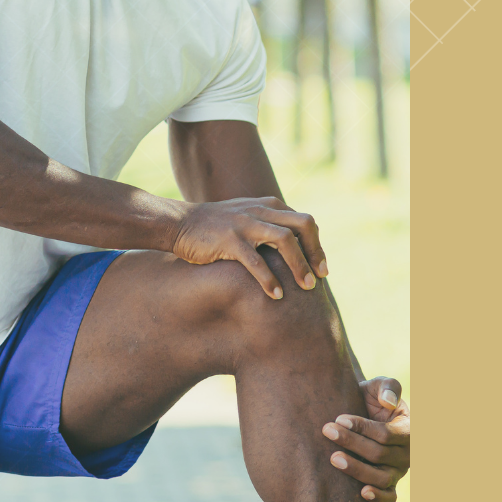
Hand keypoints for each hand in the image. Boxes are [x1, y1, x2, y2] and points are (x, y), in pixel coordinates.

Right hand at [168, 197, 326, 298]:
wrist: (180, 223)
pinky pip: (256, 261)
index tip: (322, 267)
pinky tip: (276, 295)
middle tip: (320, 277)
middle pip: (304, 225)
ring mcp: (246, 224)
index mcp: (270, 206)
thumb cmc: (217, 226)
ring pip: (285, 240)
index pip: (306, 222)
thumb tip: (297, 246)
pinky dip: (269, 279)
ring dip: (299, 265)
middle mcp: (262, 211)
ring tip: (306, 287)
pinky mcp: (229, 241)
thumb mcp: (249, 216)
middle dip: (316, 252)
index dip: (317, 245)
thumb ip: (271, 224)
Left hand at [322, 378, 409, 501]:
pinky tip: (361, 493)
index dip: (362, 428)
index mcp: (408, 429)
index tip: (339, 418)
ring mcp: (399, 471)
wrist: (360, 414)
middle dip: (351, 443)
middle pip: (379, 454)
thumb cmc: (371, 400)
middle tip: (327, 431)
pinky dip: (378, 497)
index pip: (386, 434)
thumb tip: (388, 402)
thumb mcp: (379, 386)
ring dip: (356, 469)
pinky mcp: (389, 484)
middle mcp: (407, 453)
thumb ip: (388, 387)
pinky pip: (390, 498)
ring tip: (333, 458)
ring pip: (382, 477)